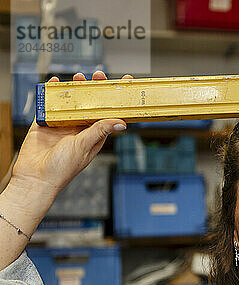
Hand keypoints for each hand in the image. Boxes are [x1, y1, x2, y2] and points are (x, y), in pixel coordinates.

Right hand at [11, 71, 132, 194]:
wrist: (36, 177)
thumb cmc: (63, 168)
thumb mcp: (85, 146)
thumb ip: (100, 130)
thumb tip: (122, 122)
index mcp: (94, 134)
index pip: (108, 113)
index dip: (117, 99)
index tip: (126, 84)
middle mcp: (80, 127)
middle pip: (91, 103)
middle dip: (95, 88)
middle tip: (99, 75)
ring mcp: (62, 123)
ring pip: (72, 100)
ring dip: (76, 88)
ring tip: (80, 77)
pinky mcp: (45, 121)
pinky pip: (50, 103)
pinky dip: (53, 92)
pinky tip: (55, 82)